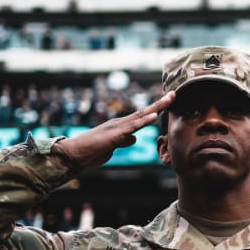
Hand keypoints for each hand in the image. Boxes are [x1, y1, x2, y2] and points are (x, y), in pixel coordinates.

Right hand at [55, 90, 174, 170]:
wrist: (75, 154)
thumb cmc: (92, 151)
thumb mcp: (113, 146)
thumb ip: (124, 140)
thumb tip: (134, 137)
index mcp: (121, 126)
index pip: (142, 116)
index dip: (156, 110)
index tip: (168, 102)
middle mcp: (121, 123)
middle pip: (144, 112)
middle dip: (160, 104)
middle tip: (174, 94)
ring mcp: (117, 127)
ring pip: (140, 116)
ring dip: (156, 107)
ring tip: (169, 99)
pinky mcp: (114, 135)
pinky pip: (132, 127)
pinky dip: (143, 121)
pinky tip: (153, 116)